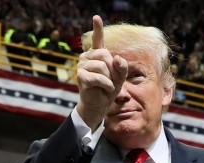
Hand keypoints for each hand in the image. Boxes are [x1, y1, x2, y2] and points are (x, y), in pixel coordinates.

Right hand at [76, 15, 127, 129]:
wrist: (99, 104)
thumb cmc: (109, 88)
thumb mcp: (120, 76)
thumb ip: (122, 67)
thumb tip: (117, 59)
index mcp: (97, 54)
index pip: (98, 39)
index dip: (98, 28)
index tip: (96, 17)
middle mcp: (88, 57)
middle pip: (105, 55)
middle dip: (113, 69)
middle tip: (112, 80)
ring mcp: (82, 66)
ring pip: (102, 66)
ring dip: (110, 78)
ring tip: (108, 85)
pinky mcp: (81, 76)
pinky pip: (98, 77)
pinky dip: (106, 84)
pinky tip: (106, 89)